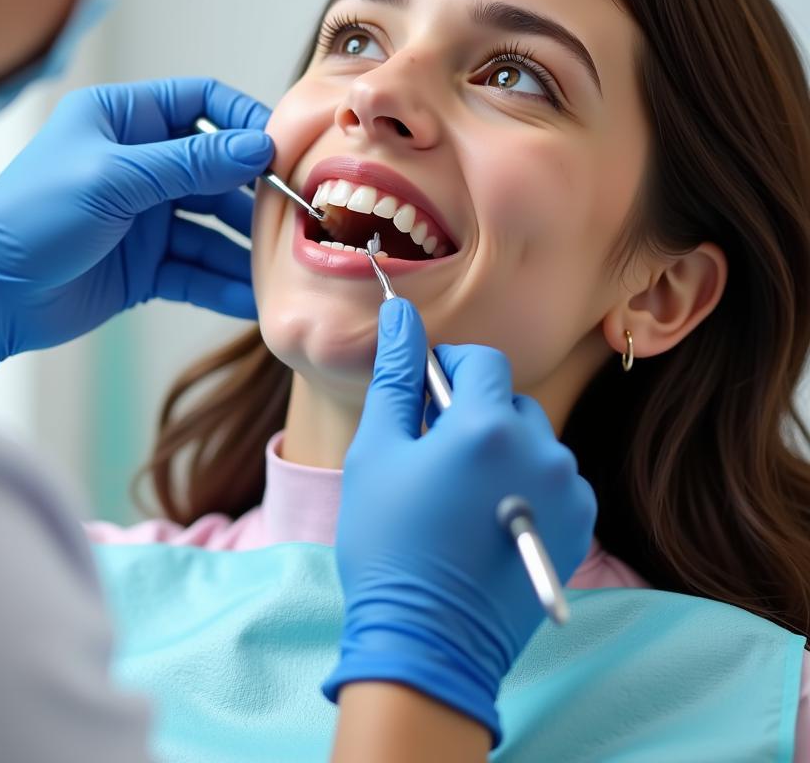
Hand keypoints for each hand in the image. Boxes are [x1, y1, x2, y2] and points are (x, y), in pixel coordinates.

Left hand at [0, 78, 273, 379]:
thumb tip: (257, 146)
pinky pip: (197, 271)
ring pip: (213, 226)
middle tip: (294, 212)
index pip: (200, 103)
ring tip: (279, 267)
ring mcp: (146, 219)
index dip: (242, 120)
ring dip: (244, 247)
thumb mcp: (113, 179)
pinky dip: (222, 285)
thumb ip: (189, 163)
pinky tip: (250, 302)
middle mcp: (140, 165)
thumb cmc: (31, 217)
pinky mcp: (147, 266)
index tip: (280, 148)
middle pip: (216, 169)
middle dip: (254, 192)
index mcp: (123, 121)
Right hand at [324, 298, 595, 745]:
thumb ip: (396, 377)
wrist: (429, 642)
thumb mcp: (378, 453)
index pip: (482, 362)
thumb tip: (401, 314)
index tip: (425, 394)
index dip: (449, 367)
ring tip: (463, 490)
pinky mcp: (580, 526)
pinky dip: (527, 484)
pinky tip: (491, 515)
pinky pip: (554, 479)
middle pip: (509, 401)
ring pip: (533, 440)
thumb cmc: (389, 543)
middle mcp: (541, 450)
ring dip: (502, 448)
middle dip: (473, 412)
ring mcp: (567, 491)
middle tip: (434, 451)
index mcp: (488, 427)